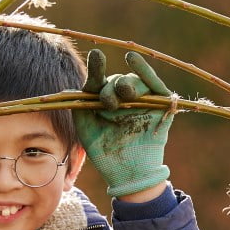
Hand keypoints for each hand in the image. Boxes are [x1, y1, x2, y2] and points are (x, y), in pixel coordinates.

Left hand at [75, 49, 174, 197]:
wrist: (127, 174)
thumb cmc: (105, 153)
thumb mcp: (86, 128)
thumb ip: (80, 106)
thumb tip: (70, 88)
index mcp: (104, 103)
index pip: (98, 82)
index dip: (97, 69)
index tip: (97, 55)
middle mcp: (122, 99)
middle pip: (116, 81)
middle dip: (111, 88)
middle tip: (107, 103)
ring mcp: (141, 103)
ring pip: (135, 82)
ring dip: (127, 84)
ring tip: (123, 94)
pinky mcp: (159, 107)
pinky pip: (155, 86)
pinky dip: (146, 72)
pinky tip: (134, 60)